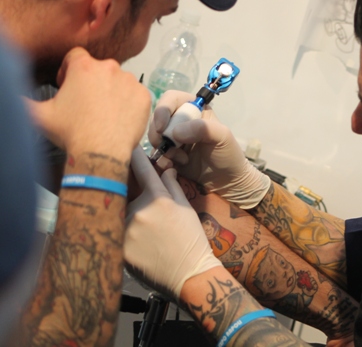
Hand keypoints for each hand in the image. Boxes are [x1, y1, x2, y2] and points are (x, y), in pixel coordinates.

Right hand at [26, 47, 149, 159]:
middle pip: (99, 68)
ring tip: (104, 112)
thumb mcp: (40, 114)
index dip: (70, 69)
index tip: (69, 85)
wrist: (101, 152)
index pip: (76, 56)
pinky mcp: (144, 95)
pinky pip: (136, 94)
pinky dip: (129, 102)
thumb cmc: (72, 132)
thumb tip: (17, 99)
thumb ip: (24, 101)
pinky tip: (119, 117)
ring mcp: (130, 81)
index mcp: (84, 67)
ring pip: (119, 80)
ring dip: (112, 91)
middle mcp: (110, 68)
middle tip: (87, 103)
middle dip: (92, 82)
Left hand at [124, 146, 221, 299]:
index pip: (141, 168)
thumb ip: (173, 186)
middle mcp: (138, 210)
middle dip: (125, 189)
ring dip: (122, 213)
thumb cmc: (191, 240)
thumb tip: (165, 169)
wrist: (188, 274)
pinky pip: (113, 232)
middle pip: (124, 190)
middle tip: (129, 195)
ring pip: (117, 212)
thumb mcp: (186, 208)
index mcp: (157, 198)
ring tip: (139, 227)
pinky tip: (135, 242)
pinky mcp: (117, 247)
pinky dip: (119, 232)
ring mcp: (125, 229)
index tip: (126, 144)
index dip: (134, 154)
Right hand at [148, 90, 269, 208]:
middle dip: (159, 134)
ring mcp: (172, 139)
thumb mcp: (222, 136)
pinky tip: (174, 167)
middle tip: (171, 148)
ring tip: (181, 159)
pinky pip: (155, 154)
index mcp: (194, 109)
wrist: (227, 181)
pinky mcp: (168, 155)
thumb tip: (175, 133)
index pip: (171, 99)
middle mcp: (180, 121)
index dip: (163, 110)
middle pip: (157, 118)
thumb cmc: (228, 154)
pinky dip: (161, 161)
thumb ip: (202, 129)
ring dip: (163, 149)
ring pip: (154, 137)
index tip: (162, 128)